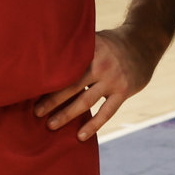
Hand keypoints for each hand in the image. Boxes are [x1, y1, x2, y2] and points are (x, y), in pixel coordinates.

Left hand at [36, 26, 157, 140]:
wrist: (144, 42)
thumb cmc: (111, 43)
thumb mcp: (94, 38)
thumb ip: (75, 49)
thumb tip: (44, 57)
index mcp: (90, 49)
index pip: (65, 67)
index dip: (48, 79)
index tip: (30, 89)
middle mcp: (101, 64)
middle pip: (71, 85)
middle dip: (52, 100)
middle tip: (36, 112)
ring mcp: (113, 79)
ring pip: (86, 101)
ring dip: (67, 114)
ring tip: (51, 125)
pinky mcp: (124, 91)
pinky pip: (106, 112)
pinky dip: (93, 125)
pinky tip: (80, 136)